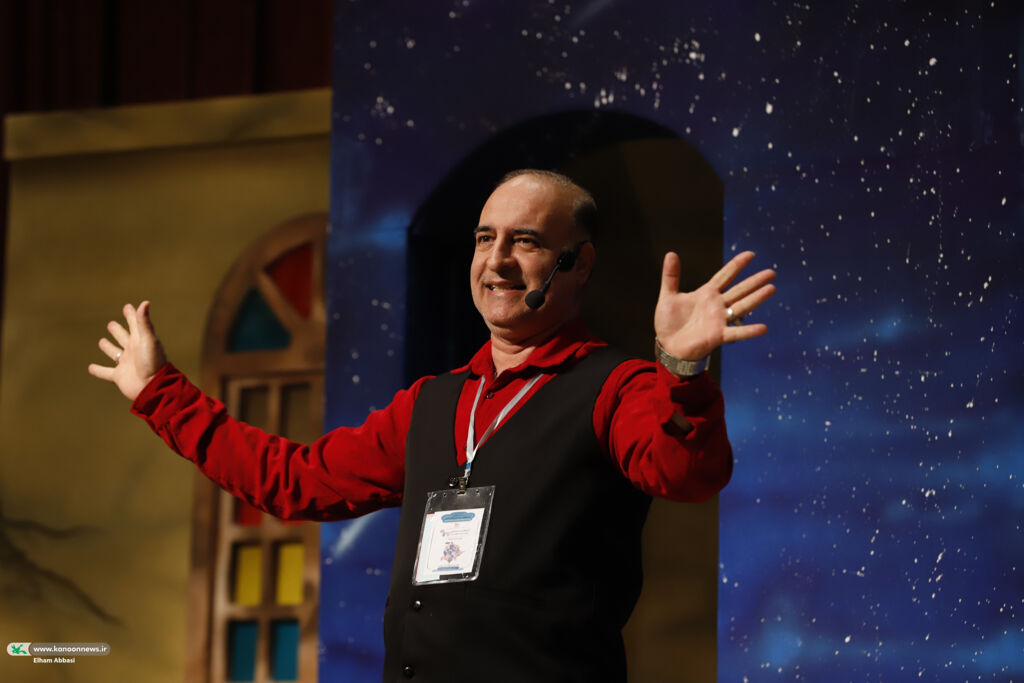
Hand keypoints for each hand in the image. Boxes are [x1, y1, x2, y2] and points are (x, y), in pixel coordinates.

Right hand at [88, 301, 167, 400]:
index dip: (131, 315)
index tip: (128, 306)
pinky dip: (98, 370)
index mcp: (140, 340)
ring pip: (115, 353)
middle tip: (111, 324)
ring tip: (102, 341)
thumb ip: (144, 322)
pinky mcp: (119, 376)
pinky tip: (90, 367)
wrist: (152, 386)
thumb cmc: (153, 362)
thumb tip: (144, 302)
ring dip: (109, 348)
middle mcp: (133, 351)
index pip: (135, 324)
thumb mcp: (148, 339)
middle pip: (124, 337)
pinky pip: (106, 372)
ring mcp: (126, 364)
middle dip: (118, 330)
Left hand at [654, 251, 775, 360]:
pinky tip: (763, 328)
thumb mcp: (668, 297)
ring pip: (742, 307)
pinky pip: (736, 332)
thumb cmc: (669, 322)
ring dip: (757, 298)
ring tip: (771, 289)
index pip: (724, 276)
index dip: (737, 265)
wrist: (668, 346)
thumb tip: (671, 253)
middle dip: (755, 281)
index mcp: (706, 294)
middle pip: (739, 290)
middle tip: (771, 272)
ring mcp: (719, 320)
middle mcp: (717, 305)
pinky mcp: (718, 336)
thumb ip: (671, 276)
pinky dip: (749, 331)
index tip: (750, 254)